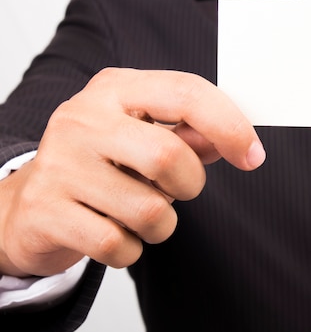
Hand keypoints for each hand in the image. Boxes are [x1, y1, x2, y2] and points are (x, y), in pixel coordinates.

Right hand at [0, 68, 264, 276]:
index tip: (253, 156)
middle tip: (177, 188)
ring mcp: (60, 165)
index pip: (186, 93)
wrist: (29, 203)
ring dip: (162, 223)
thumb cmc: (101, 163)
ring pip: (149, 210)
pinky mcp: (47, 211)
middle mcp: (83, 119)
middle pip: (169, 156)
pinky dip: (131, 249)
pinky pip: (118, 245)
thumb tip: (232, 141)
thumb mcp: (143, 134)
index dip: (230, 126)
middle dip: (190, 184)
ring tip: (139, 211)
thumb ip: (189, 134)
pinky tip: (112, 230)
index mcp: (115, 89)